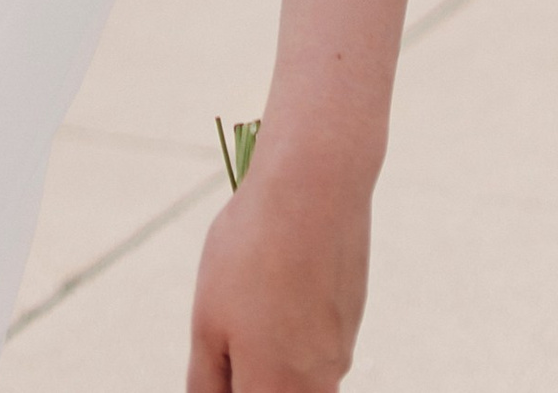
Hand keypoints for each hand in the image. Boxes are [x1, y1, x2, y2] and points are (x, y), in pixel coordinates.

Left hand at [188, 156, 368, 390]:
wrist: (315, 185)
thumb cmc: (251, 250)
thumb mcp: (207, 319)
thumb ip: (207, 380)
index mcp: (272, 387)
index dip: (230, 384)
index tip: (222, 360)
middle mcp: (315, 383)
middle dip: (250, 375)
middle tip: (231, 332)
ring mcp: (339, 353)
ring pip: (298, 378)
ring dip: (273, 357)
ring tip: (253, 301)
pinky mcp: (351, 321)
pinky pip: (316, 347)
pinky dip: (294, 328)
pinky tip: (282, 282)